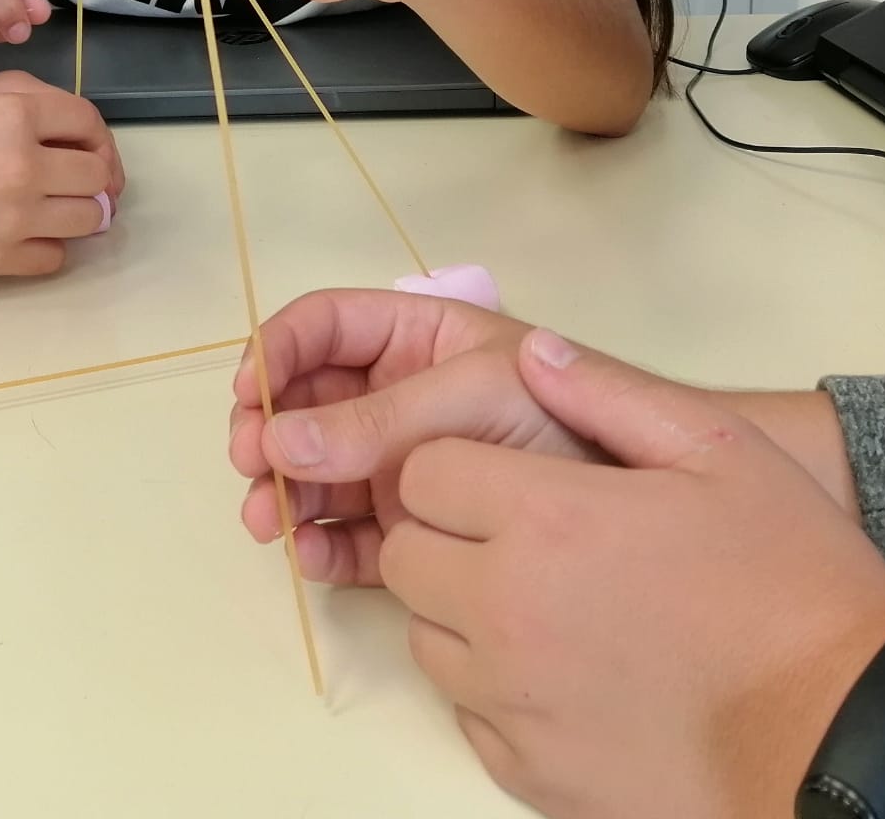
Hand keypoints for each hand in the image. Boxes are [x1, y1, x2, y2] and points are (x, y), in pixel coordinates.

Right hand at [0, 74, 121, 276]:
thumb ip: (15, 95)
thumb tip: (63, 121)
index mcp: (12, 114)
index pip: (89, 123)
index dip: (97, 135)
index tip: (91, 147)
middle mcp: (24, 165)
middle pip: (98, 176)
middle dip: (97, 176)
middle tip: (83, 181)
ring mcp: (15, 217)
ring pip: (89, 219)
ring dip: (82, 212)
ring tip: (61, 207)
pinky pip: (55, 258)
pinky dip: (50, 246)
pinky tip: (28, 234)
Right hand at [229, 289, 595, 583]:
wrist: (634, 505)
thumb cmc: (565, 420)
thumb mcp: (474, 398)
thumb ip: (378, 420)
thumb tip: (278, 443)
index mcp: (414, 340)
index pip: (324, 328)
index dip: (278, 353)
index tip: (250, 397)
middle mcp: (396, 399)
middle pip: (303, 405)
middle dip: (266, 432)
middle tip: (252, 467)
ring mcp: (399, 466)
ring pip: (313, 473)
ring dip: (281, 494)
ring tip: (270, 524)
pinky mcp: (410, 529)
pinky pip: (346, 535)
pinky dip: (319, 547)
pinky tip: (313, 556)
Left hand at [380, 328, 884, 818]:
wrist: (846, 733)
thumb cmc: (793, 584)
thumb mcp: (721, 452)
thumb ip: (610, 394)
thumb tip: (533, 354)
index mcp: (545, 520)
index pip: (422, 473)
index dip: (460, 465)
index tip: (510, 479)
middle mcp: (506, 611)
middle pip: (408, 554)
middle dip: (447, 534)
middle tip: (525, 537)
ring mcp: (512, 701)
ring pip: (427, 637)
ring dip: (465, 612)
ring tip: (554, 605)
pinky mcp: (527, 772)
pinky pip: (469, 714)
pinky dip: (499, 691)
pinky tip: (571, 672)